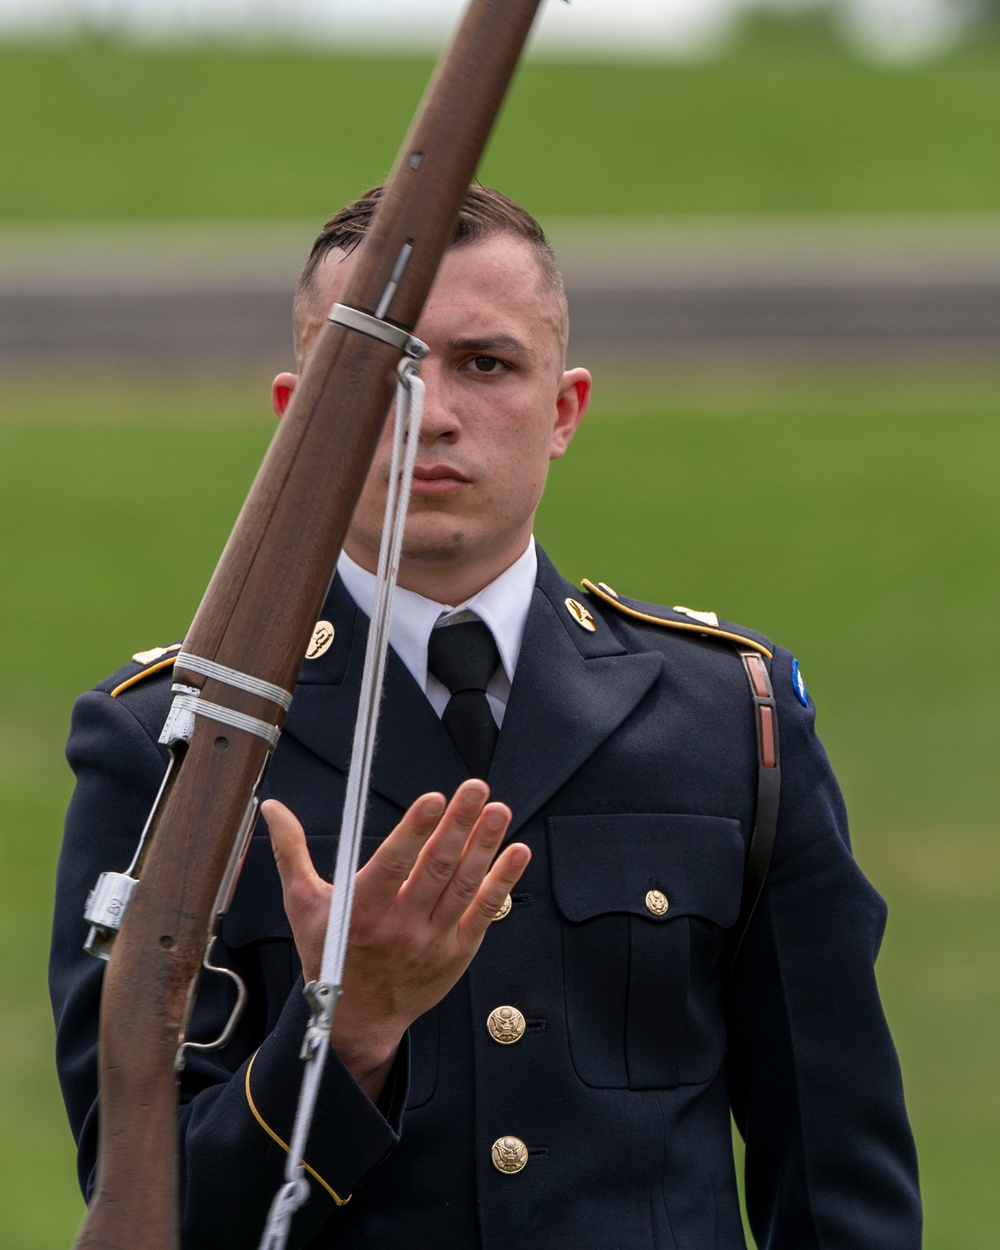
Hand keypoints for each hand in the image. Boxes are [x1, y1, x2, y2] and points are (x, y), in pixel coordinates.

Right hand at [262, 780, 528, 1099]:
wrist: (358, 1020)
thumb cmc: (328, 954)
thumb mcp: (302, 904)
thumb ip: (291, 851)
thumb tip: (272, 807)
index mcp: (360, 912)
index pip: (392, 865)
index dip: (414, 832)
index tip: (433, 799)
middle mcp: (399, 927)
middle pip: (435, 869)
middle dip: (458, 825)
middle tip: (476, 788)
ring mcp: (432, 941)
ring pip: (464, 885)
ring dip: (484, 845)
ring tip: (497, 810)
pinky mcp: (458, 952)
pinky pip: (485, 912)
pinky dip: (502, 881)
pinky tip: (516, 851)